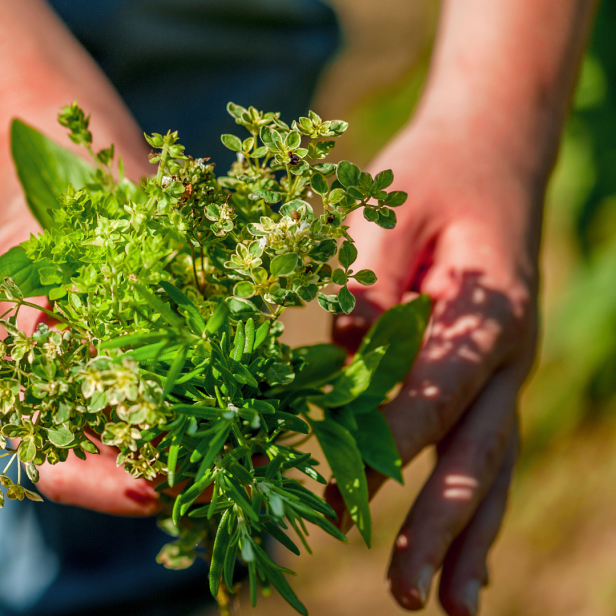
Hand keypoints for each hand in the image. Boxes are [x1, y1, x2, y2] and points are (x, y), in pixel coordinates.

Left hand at [329, 118, 539, 614]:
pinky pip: (482, 443)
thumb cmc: (437, 176)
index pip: (431, 394)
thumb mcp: (394, 209)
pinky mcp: (487, 372)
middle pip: (473, 450)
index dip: (386, 446)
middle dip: (439, 524)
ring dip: (467, 535)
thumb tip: (345, 362)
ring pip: (489, 463)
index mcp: (485, 311)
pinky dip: (470, 500)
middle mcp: (505, 352)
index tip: (342, 495)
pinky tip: (460, 550)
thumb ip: (370, 286)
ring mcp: (503, 367)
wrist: (491, 154)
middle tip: (408, 594)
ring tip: (448, 606)